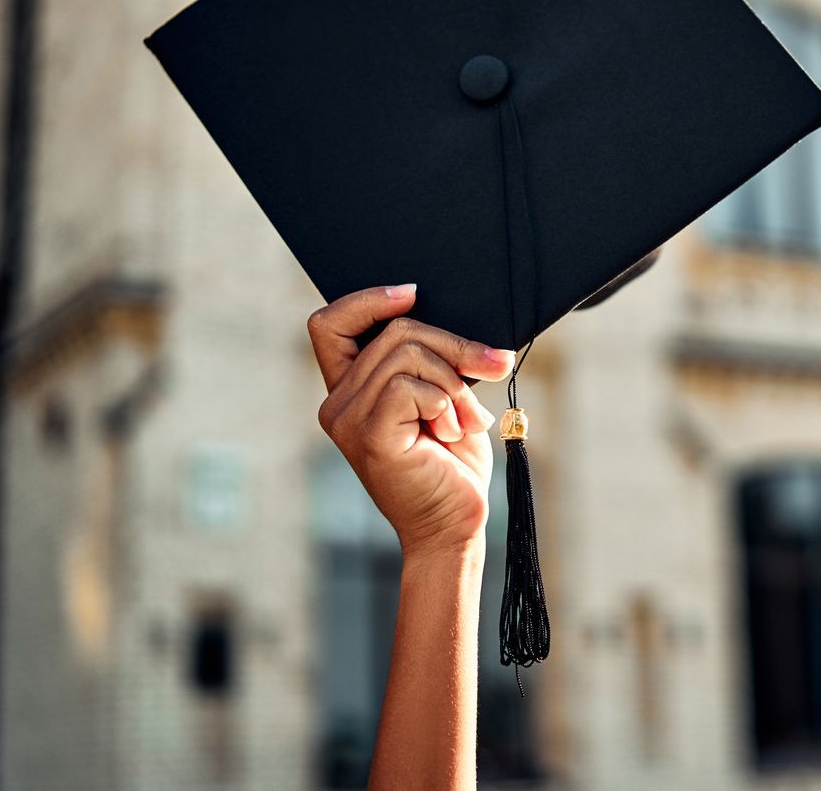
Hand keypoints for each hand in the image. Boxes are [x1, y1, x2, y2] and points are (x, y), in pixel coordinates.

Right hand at [307, 284, 516, 558]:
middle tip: (491, 369)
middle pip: (394, 332)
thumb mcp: (443, 396)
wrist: (456, 525)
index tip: (413, 295)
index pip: (330, 324)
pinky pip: (409, 385)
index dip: (368, 300)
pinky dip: (444, 400)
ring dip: (455, 380)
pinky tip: (450, 430)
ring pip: (406, 353)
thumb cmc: (452, 463)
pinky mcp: (369, 436)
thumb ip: (431, 361)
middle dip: (453, 345)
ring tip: (466, 417)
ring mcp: (348, 420)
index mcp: (350, 390)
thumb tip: (448, 316)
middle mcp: (338, 404)